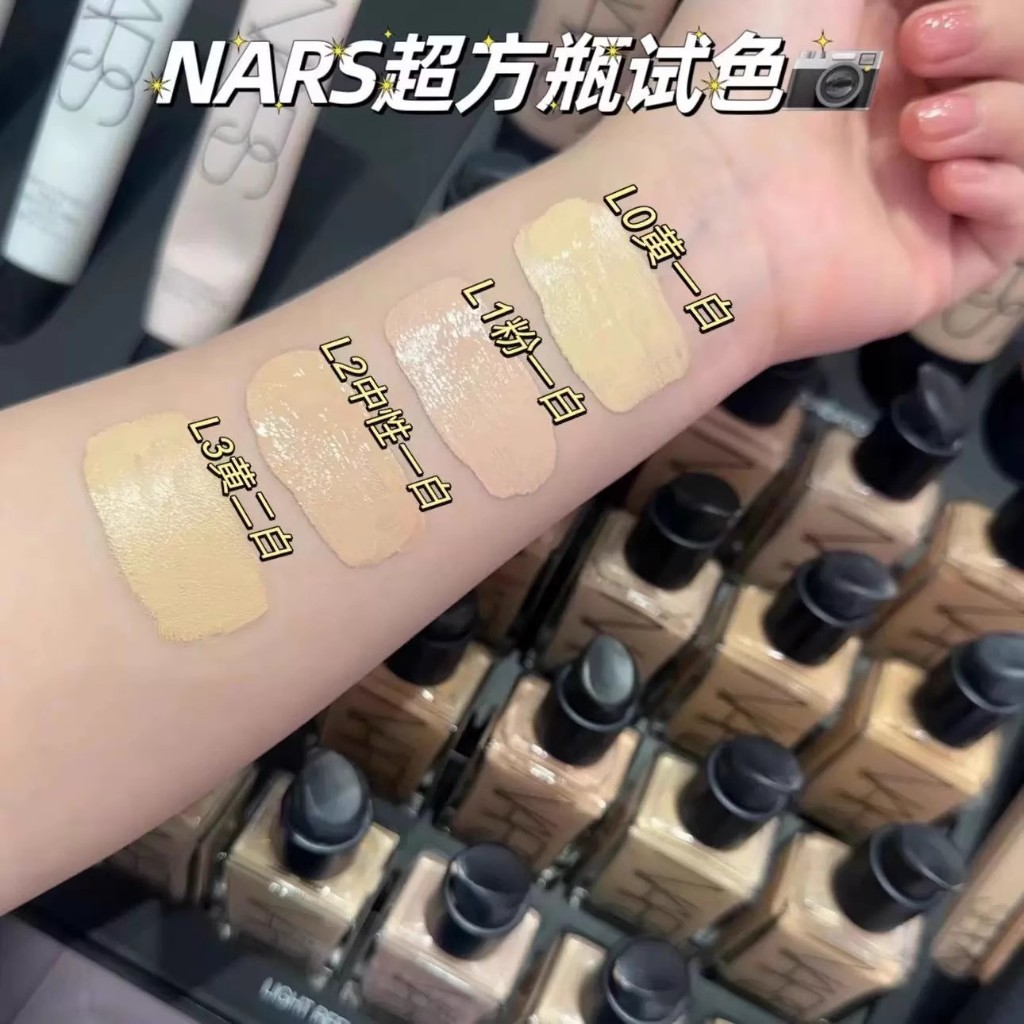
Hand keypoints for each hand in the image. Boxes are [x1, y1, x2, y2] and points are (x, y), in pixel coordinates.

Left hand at [615, 0, 1023, 360]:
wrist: (710, 206)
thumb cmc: (743, 74)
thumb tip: (930, 1)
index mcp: (883, 44)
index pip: (987, 23)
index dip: (990, 9)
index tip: (928, 4)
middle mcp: (910, 115)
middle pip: (1022, 62)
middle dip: (1002, 33)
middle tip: (921, 46)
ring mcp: (924, 191)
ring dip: (1002, 113)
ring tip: (918, 131)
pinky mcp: (934, 262)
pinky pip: (1020, 222)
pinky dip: (1006, 188)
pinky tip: (943, 183)